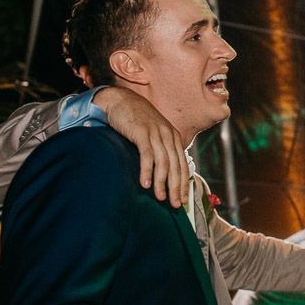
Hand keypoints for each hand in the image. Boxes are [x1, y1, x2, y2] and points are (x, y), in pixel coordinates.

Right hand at [95, 87, 189, 207]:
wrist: (120, 100)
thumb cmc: (136, 120)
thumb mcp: (153, 133)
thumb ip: (160, 149)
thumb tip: (163, 172)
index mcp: (174, 137)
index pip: (182, 165)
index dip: (183, 183)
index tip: (183, 200)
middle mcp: (168, 135)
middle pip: (176, 166)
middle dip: (176, 187)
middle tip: (175, 204)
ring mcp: (156, 133)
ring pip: (163, 163)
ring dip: (162, 182)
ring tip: (160, 198)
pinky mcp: (142, 132)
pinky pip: (147, 155)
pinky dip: (147, 170)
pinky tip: (145, 183)